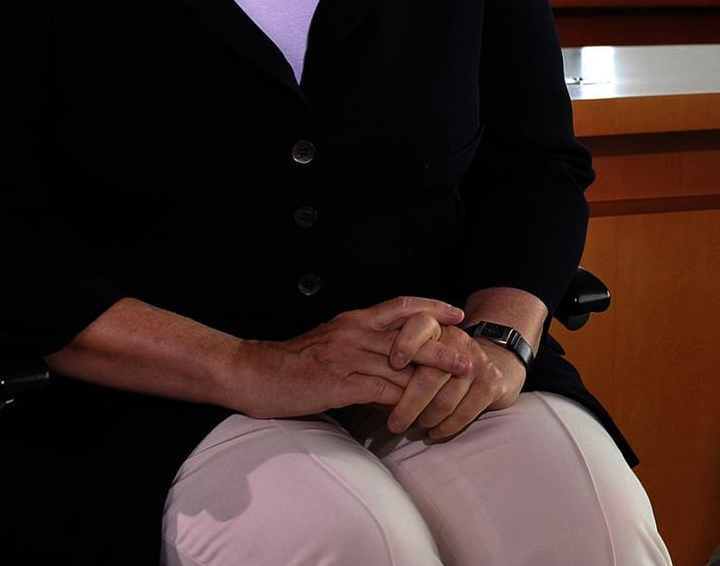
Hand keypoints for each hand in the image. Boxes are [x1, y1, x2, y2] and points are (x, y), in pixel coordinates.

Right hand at [229, 296, 469, 418]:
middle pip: (411, 336)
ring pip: (401, 367)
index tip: (457, 314)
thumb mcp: (331, 341)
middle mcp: (355, 332)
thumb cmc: (292, 361)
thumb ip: (361, 342)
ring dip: (429, 382)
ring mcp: (347, 356)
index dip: (433, 308)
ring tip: (452, 391)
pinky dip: (402, 403)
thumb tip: (391, 354)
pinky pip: (383, 392)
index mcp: (354, 319)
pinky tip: (414, 413)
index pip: (402, 306)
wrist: (252, 373)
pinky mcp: (340, 382)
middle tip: (468, 358)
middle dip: (443, 348)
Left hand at [383, 325, 526, 439]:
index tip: (394, 363)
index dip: (406, 343)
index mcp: (435, 327)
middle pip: (429, 375)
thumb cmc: (439, 364)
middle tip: (394, 424)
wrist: (492, 361)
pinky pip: (464, 412)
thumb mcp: (419, 352)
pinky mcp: (492, 382)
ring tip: (417, 425)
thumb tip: (366, 388)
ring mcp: (477, 361)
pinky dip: (446, 427)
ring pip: (445, 400)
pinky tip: (435, 432)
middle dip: (409, 405)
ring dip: (426, 419)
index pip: (420, 326)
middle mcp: (458, 340)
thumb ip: (395, 364)